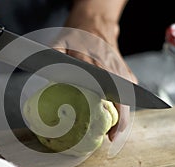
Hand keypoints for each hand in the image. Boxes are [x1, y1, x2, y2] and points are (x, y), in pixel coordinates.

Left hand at [53, 0, 137, 141]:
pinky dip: (123, 104)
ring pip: (128, 97)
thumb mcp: (60, 41)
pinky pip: (127, 92)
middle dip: (121, 120)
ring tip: (114, 131)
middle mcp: (114, 68)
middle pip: (123, 99)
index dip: (115, 114)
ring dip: (123, 115)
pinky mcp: (126, 71)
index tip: (112, 130)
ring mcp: (122, 70)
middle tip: (113, 137)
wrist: (95, 22)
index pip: (110, 93)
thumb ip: (53, 57)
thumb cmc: (77, 33)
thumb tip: (47, 73)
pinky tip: (116, 115)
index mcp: (98, 63)